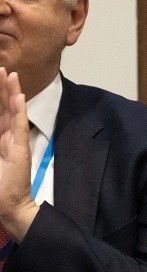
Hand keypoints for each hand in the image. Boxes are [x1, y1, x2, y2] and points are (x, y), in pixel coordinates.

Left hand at [0, 68, 37, 240]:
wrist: (7, 204)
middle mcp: (4, 135)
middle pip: (2, 106)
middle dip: (0, 87)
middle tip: (0, 67)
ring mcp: (14, 139)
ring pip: (12, 110)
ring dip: (11, 92)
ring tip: (10, 74)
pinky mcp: (20, 147)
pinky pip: (19, 124)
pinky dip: (19, 109)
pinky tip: (19, 96)